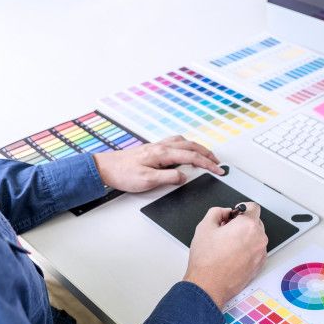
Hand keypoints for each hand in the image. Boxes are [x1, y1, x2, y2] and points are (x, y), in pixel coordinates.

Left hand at [92, 136, 223, 192]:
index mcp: (163, 154)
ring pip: (184, 142)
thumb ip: (169, 178)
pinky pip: (175, 142)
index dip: (208, 164)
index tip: (218, 170)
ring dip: (198, 148)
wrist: (104, 168)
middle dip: (207, 154)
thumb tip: (184, 176)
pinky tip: (185, 150)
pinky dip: (187, 145)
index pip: (192, 157)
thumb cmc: (123, 174)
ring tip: (206, 155)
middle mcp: (161, 147)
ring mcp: (157, 146)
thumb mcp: (147, 181)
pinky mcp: (152, 148)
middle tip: (217, 163)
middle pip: (191, 146)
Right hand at [183, 202, 267, 308]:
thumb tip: (224, 212)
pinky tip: (232, 255)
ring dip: (245, 237)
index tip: (235, 213)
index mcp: (248, 225)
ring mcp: (260, 253)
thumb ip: (217, 212)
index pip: (253, 207)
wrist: (209, 285)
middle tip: (226, 230)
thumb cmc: (207, 260)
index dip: (241, 208)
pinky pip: (256, 250)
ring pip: (256, 237)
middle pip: (255, 222)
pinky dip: (248, 250)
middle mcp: (258, 238)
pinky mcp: (259, 265)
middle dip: (242, 224)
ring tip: (227, 245)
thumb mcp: (205, 226)